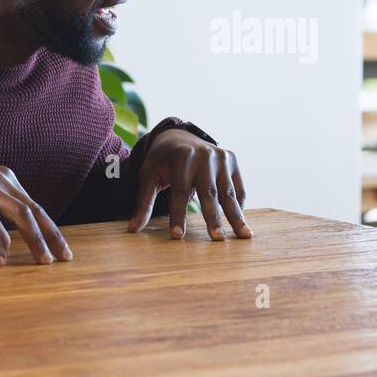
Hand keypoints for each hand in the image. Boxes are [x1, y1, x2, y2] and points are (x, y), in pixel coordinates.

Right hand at [0, 156, 70, 265]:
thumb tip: (10, 242)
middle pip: (35, 211)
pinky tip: (0, 261)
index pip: (35, 207)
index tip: (61, 249)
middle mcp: (3, 182)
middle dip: (51, 235)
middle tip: (63, 257)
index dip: (49, 229)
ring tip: (43, 261)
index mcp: (8, 180)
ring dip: (34, 240)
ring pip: (21, 215)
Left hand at [128, 129, 251, 240]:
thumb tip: (132, 230)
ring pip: (228, 192)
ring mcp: (221, 156)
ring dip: (236, 216)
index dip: (177, 214)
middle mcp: (204, 154)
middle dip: (213, 218)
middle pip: (209, 192)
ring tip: (244, 236)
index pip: (180, 190)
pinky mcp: (232, 160)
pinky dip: (239, 205)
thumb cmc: (161, 161)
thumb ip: (144, 202)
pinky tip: (239, 222)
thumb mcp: (148, 176)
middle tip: (217, 240)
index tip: (177, 236)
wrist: (178, 136)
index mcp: (181, 156)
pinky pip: (238, 187)